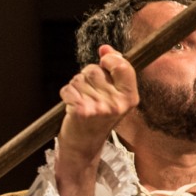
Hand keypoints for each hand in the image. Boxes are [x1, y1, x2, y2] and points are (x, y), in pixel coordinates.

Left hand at [57, 45, 137, 163]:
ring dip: (76, 86)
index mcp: (129, 98)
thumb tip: (106, 48)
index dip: (110, 59)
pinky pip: (68, 88)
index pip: (123, 66)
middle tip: (90, 95)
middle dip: (88, 77)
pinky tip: (72, 106)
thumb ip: (114, 71)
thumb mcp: (113, 96)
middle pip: (95, 70)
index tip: (104, 62)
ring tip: (81, 101)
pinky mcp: (81, 111)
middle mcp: (116, 103)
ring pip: (79, 78)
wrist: (83, 146)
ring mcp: (99, 107)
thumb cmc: (98, 119)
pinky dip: (66, 94)